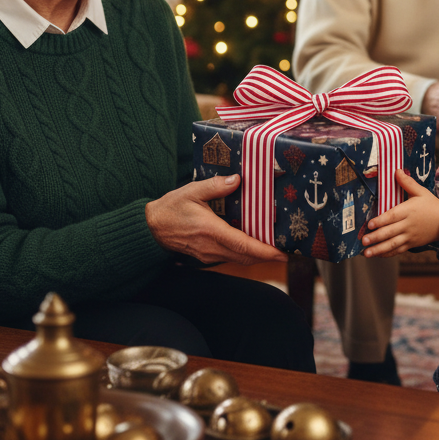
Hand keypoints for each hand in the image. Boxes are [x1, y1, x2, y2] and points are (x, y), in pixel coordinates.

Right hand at [145, 174, 285, 264]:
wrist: (150, 229)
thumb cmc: (170, 208)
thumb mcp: (191, 191)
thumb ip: (215, 186)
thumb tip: (237, 179)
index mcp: (210, 230)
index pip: (243, 246)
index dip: (265, 252)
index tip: (282, 254)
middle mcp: (211, 247)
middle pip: (246, 257)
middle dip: (268, 256)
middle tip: (288, 251)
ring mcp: (208, 255)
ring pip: (239, 260)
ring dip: (257, 256)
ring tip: (275, 248)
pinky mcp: (206, 256)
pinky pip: (230, 258)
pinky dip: (245, 254)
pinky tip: (253, 245)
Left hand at [361, 169, 438, 258]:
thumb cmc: (432, 205)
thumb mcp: (421, 191)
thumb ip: (407, 182)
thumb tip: (396, 170)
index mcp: (408, 211)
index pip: (392, 216)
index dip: (380, 221)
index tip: (369, 225)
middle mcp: (408, 225)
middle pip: (390, 232)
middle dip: (375, 237)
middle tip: (363, 241)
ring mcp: (410, 236)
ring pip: (392, 244)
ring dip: (378, 249)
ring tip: (366, 253)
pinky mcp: (412, 244)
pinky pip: (398, 250)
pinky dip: (388, 253)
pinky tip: (377, 254)